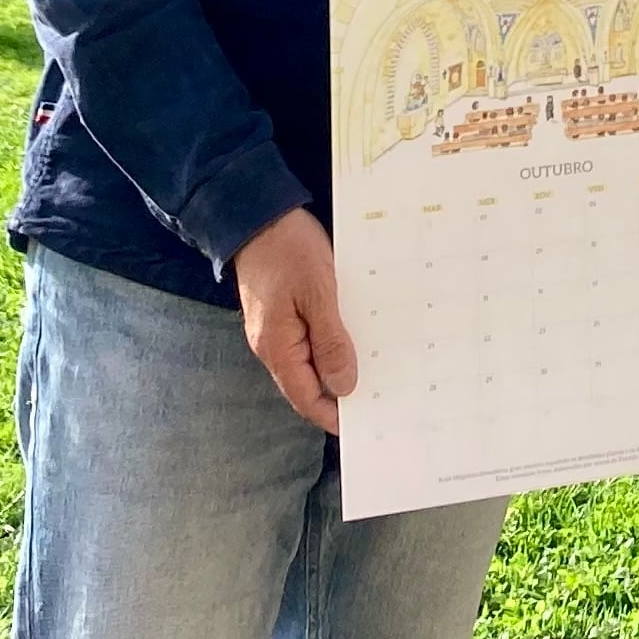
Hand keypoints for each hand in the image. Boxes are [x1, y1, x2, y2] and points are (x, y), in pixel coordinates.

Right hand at [232, 208, 354, 429]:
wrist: (259, 214)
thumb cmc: (288, 250)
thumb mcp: (318, 292)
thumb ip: (330, 340)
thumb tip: (343, 385)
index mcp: (277, 348)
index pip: (305, 397)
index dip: (332, 414)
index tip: (363, 424)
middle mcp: (273, 345)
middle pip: (307, 383)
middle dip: (338, 393)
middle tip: (378, 397)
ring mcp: (276, 328)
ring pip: (309, 360)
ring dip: (337, 366)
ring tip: (374, 368)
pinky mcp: (283, 311)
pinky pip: (309, 338)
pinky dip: (331, 343)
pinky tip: (355, 336)